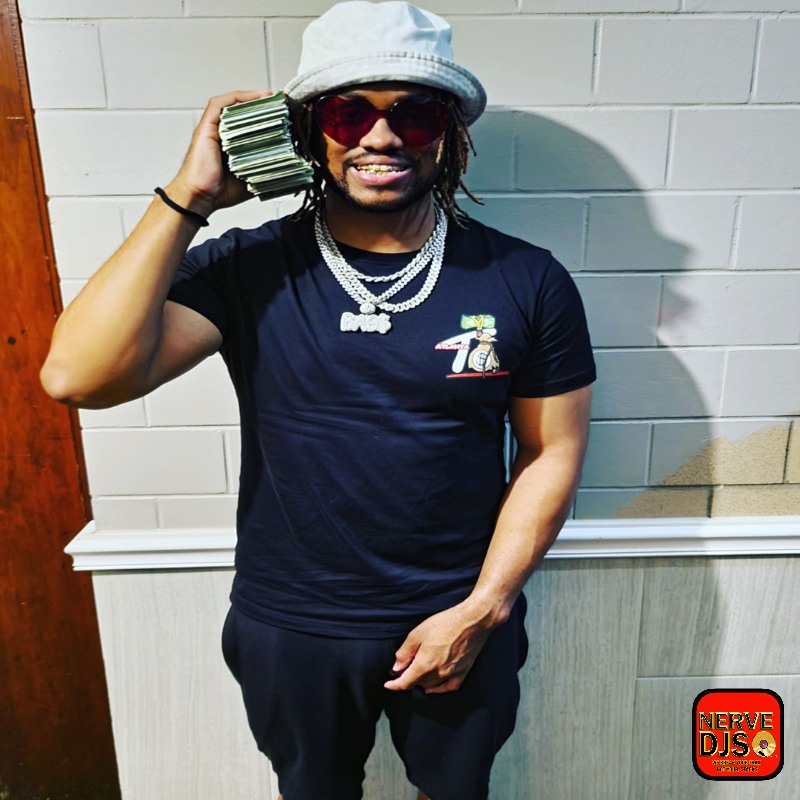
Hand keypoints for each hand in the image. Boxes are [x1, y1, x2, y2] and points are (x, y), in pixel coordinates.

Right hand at [169, 90, 272, 215]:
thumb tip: (286, 173)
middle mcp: (221, 133)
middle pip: (241, 111)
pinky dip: (238, 98)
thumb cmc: (220, 192)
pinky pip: (220, 105)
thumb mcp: (250, 180)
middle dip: (262, 105)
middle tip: (281, 105)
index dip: (265, 116)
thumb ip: (264, 172)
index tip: (284, 116)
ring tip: (270, 97)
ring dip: (252, 98)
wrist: (201, 197)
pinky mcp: (206, 127)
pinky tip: (255, 97)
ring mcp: (212, 129)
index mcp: (231, 144)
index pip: (248, 123)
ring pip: (231, 105)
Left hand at [383, 604, 491, 694]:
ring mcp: (452, 674)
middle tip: (402, 667)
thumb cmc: (445, 623)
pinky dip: (439, 690)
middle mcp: (438, 673)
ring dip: (421, 681)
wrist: (473, 620)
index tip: (387, 684)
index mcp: (425, 664)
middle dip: (408, 676)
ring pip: (431, 685)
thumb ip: (405, 652)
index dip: (394, 685)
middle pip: (418, 682)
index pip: (406, 682)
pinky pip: (449, 687)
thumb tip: (396, 667)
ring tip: (416, 672)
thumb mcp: (418, 633)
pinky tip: (434, 689)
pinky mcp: (463, 671)